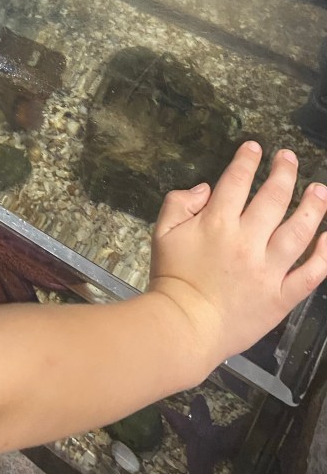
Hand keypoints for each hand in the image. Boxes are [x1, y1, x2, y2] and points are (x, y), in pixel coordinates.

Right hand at [148, 141, 326, 368]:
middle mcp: (247, 241)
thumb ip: (179, 202)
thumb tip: (206, 188)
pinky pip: (310, 274)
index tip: (256, 147)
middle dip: (284, 173)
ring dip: (312, 207)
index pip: (237, 181)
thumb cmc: (171, 278)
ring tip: (320, 190)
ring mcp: (268, 270)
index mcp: (216, 223)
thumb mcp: (162, 232)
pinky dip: (324, 255)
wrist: (185, 326)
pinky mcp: (281, 297)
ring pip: (298, 231)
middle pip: (273, 198)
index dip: (247, 160)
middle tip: (290, 158)